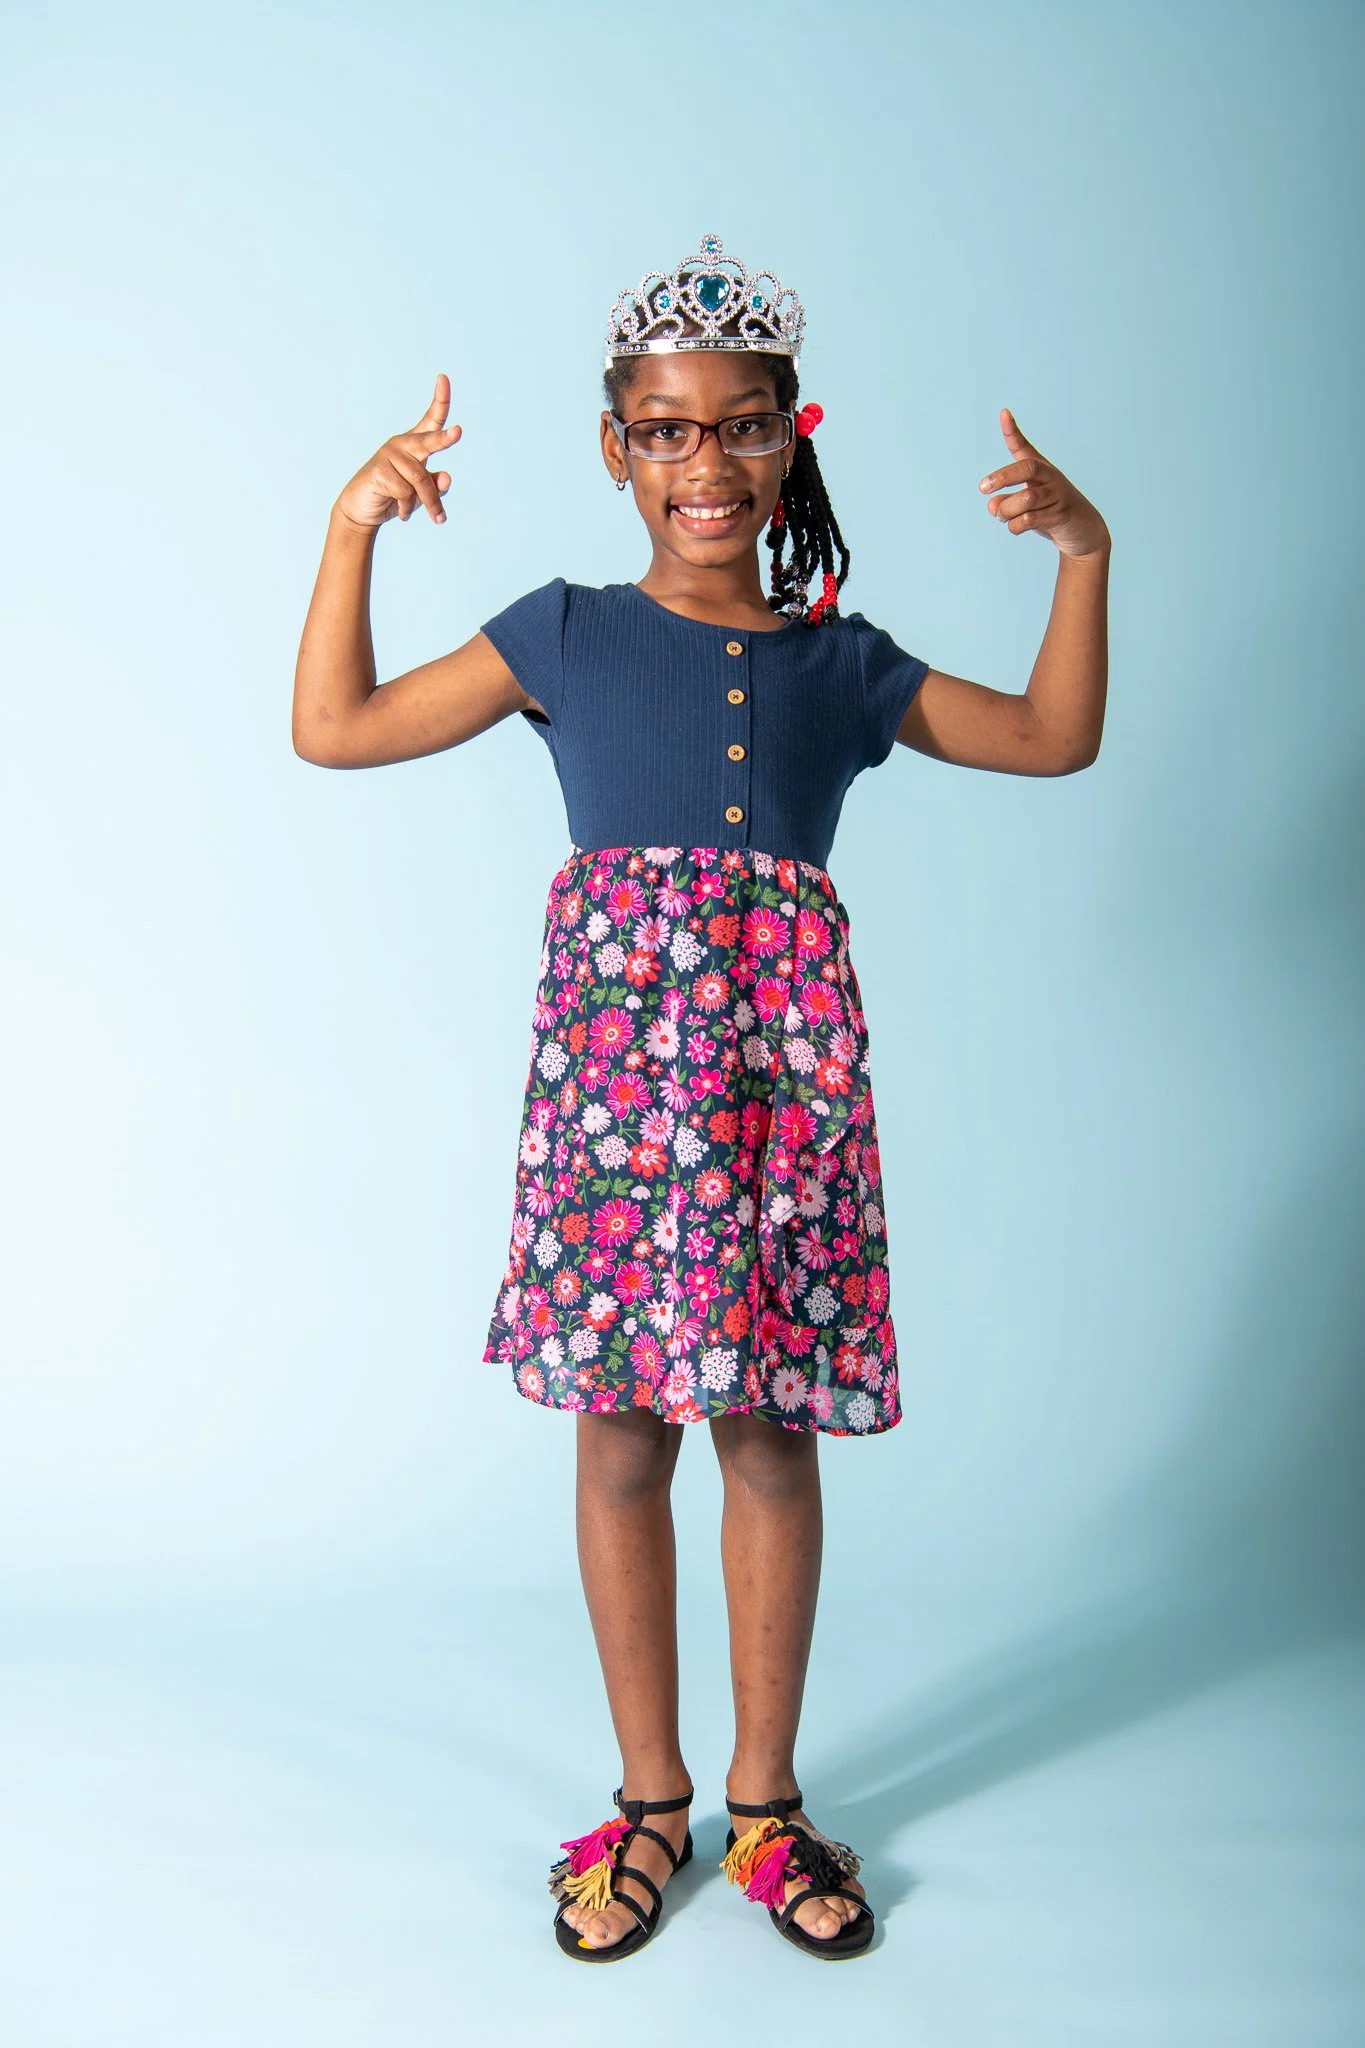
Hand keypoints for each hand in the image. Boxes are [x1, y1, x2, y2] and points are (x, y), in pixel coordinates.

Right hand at [334, 374, 461, 531]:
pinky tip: (401, 511)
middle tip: (458, 432)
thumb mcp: (420, 494)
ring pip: (420, 480)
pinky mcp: (379, 469)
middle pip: (428, 441)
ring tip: (436, 518)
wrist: (362, 509)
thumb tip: (447, 477)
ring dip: (430, 503)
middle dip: (444, 439)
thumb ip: (435, 486)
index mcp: (415, 444)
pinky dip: (407, 507)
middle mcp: (403, 444)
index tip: (443, 378)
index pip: (431, 419)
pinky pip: (405, 491)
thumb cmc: (394, 497)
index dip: (440, 400)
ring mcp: (389, 454)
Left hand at [979, 407, 1109, 558]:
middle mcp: (1051, 477)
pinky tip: (1015, 527)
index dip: (1012, 431)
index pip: (1024, 448)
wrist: (1085, 531)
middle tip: (983, 488)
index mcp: (1041, 470)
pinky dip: (1015, 526)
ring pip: (1026, 498)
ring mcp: (1058, 495)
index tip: (1003, 412)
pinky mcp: (1061, 515)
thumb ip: (1007, 502)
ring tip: (1002, 517)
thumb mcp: (1026, 507)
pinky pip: (1029, 519)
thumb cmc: (1050, 514)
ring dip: (1006, 510)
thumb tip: (992, 505)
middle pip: (1027, 468)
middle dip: (1003, 477)